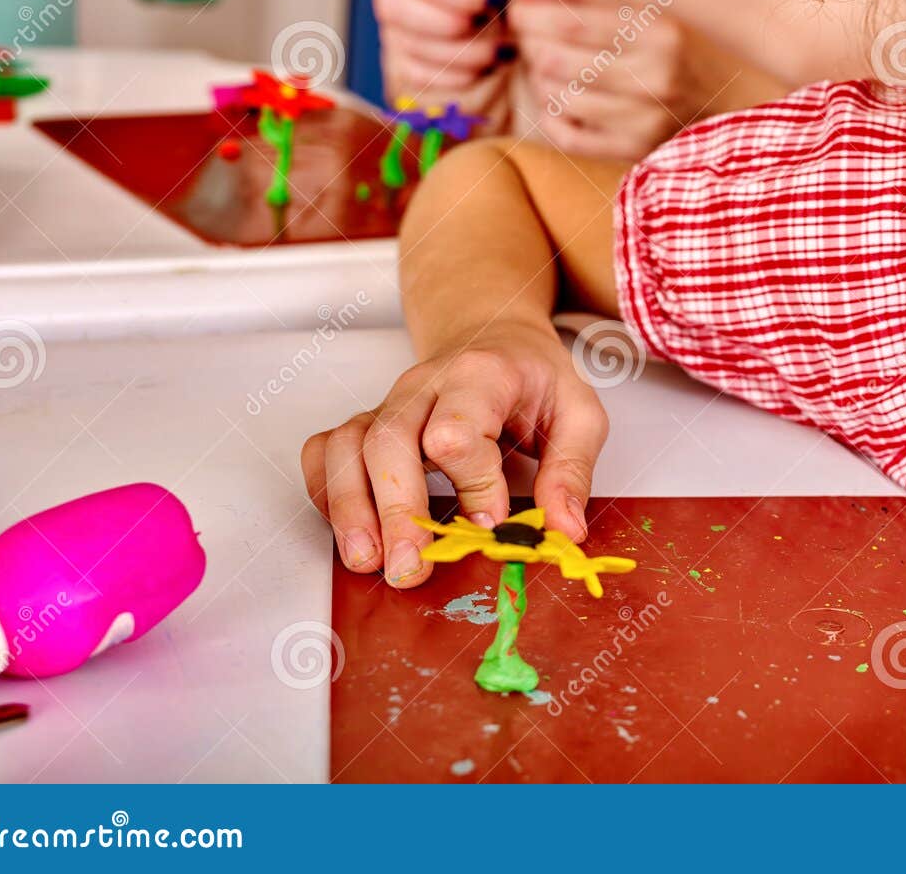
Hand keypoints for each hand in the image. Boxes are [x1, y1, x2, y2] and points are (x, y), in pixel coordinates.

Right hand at [299, 318, 608, 588]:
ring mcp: (389, 403)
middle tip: (410, 569)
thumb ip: (572, 471)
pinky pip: (326, 451)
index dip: (472, 483)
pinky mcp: (367, 422)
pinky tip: (348, 530)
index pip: (458, 430)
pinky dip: (326, 491)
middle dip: (397, 510)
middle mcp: (424, 385)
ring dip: (351, 508)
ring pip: (348, 447)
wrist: (496, 337)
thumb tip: (564, 532)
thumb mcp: (579, 414)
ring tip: (368, 561)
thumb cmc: (535, 379)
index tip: (492, 524)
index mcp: (481, 375)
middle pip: (389, 441)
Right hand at [375, 0, 535, 101]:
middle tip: (500, 28)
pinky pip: (417, 73)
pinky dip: (457, 75)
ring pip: (408, 44)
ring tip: (504, 48)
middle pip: (397, 8)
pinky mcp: (401, 50)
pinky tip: (488, 64)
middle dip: (456, 27)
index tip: (498, 1)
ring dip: (464, 55)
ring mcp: (392, 16)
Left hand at [510, 0, 700, 159]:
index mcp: (658, 34)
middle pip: (557, 59)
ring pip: (558, 98)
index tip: (515, 11)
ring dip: (542, 83)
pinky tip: (558, 105)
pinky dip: (552, 119)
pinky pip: (568, 137)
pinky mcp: (634, 150)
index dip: (531, 15)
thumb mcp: (643, 15)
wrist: (723, 111)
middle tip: (530, 41)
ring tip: (549, 73)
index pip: (572, 22)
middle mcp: (655, 77)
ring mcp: (645, 119)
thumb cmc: (672, 56)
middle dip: (531, 47)